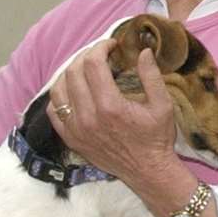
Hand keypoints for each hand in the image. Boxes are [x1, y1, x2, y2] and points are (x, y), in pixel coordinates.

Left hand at [48, 41, 203, 216]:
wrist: (147, 171)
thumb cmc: (157, 138)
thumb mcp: (163, 105)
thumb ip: (151, 76)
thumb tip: (144, 51)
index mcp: (110, 106)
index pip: (92, 64)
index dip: (100, 48)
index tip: (111, 45)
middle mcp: (88, 116)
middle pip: (73, 72)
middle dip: (85, 56)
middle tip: (99, 55)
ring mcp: (76, 129)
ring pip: (58, 89)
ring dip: (70, 73)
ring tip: (85, 70)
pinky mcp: (71, 138)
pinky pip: (54, 111)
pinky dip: (60, 96)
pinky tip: (74, 91)